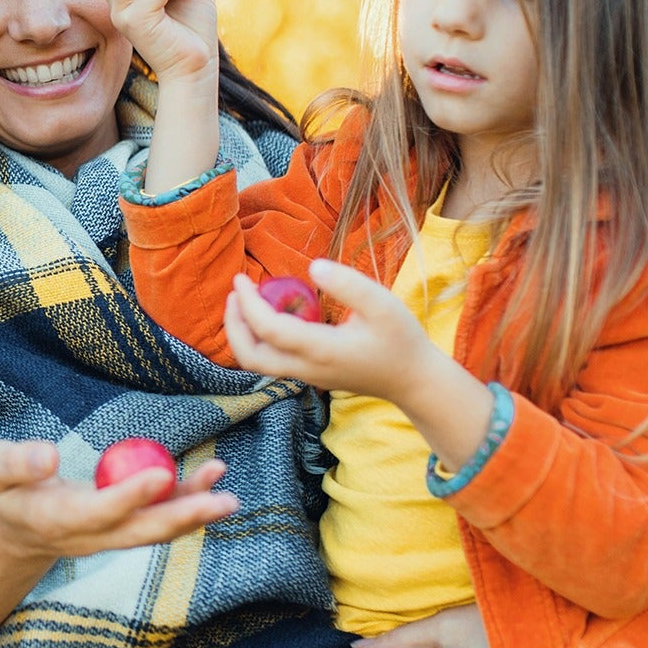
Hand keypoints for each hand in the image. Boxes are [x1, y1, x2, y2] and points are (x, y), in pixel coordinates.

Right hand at [0, 440, 237, 566]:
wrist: (19, 529)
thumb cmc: (6, 490)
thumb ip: (15, 462)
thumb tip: (48, 456)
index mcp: (58, 519)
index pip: (100, 511)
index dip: (131, 496)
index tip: (160, 474)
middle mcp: (92, 535)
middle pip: (143, 531)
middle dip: (184, 517)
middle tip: (221, 501)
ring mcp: (113, 535)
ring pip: (159, 529)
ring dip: (195, 512)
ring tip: (228, 493)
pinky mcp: (126, 526)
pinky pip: (161, 517)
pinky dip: (189, 499)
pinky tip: (214, 477)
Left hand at [223, 259, 443, 402]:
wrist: (414, 381)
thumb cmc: (401, 340)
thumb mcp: (383, 304)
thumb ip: (348, 284)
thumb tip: (313, 266)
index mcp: (321, 349)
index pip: (269, 330)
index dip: (248, 304)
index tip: (242, 279)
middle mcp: (307, 368)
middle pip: (251, 357)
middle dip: (233, 325)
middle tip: (234, 293)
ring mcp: (307, 376)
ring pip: (258, 364)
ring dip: (242, 334)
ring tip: (244, 303)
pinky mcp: (311, 376)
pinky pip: (272, 362)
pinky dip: (258, 340)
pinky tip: (269, 315)